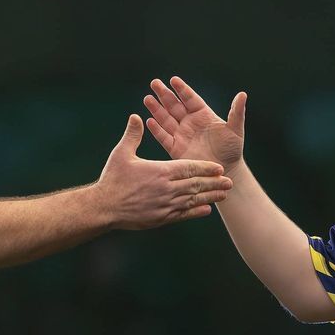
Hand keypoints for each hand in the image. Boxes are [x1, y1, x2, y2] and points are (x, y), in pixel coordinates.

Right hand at [95, 113, 232, 229]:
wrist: (104, 207)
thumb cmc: (112, 179)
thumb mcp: (121, 154)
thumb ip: (132, 135)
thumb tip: (137, 116)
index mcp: (161, 172)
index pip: (189, 168)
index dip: (205, 168)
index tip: (219, 167)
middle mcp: (167, 189)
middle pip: (196, 185)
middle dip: (214, 183)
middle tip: (229, 182)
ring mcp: (165, 205)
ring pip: (193, 200)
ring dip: (210, 197)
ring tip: (224, 195)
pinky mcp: (161, 218)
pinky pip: (183, 214)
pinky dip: (196, 212)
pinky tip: (207, 210)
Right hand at [144, 76, 246, 175]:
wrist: (224, 170)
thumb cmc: (232, 149)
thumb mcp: (235, 129)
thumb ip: (237, 112)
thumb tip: (243, 94)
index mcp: (202, 114)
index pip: (190, 99)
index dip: (182, 90)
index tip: (173, 80)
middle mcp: (189, 122)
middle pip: (174, 105)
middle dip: (164, 95)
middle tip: (154, 83)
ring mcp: (181, 135)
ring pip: (166, 119)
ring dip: (157, 109)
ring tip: (147, 98)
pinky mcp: (176, 149)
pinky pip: (164, 137)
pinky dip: (157, 130)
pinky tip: (149, 121)